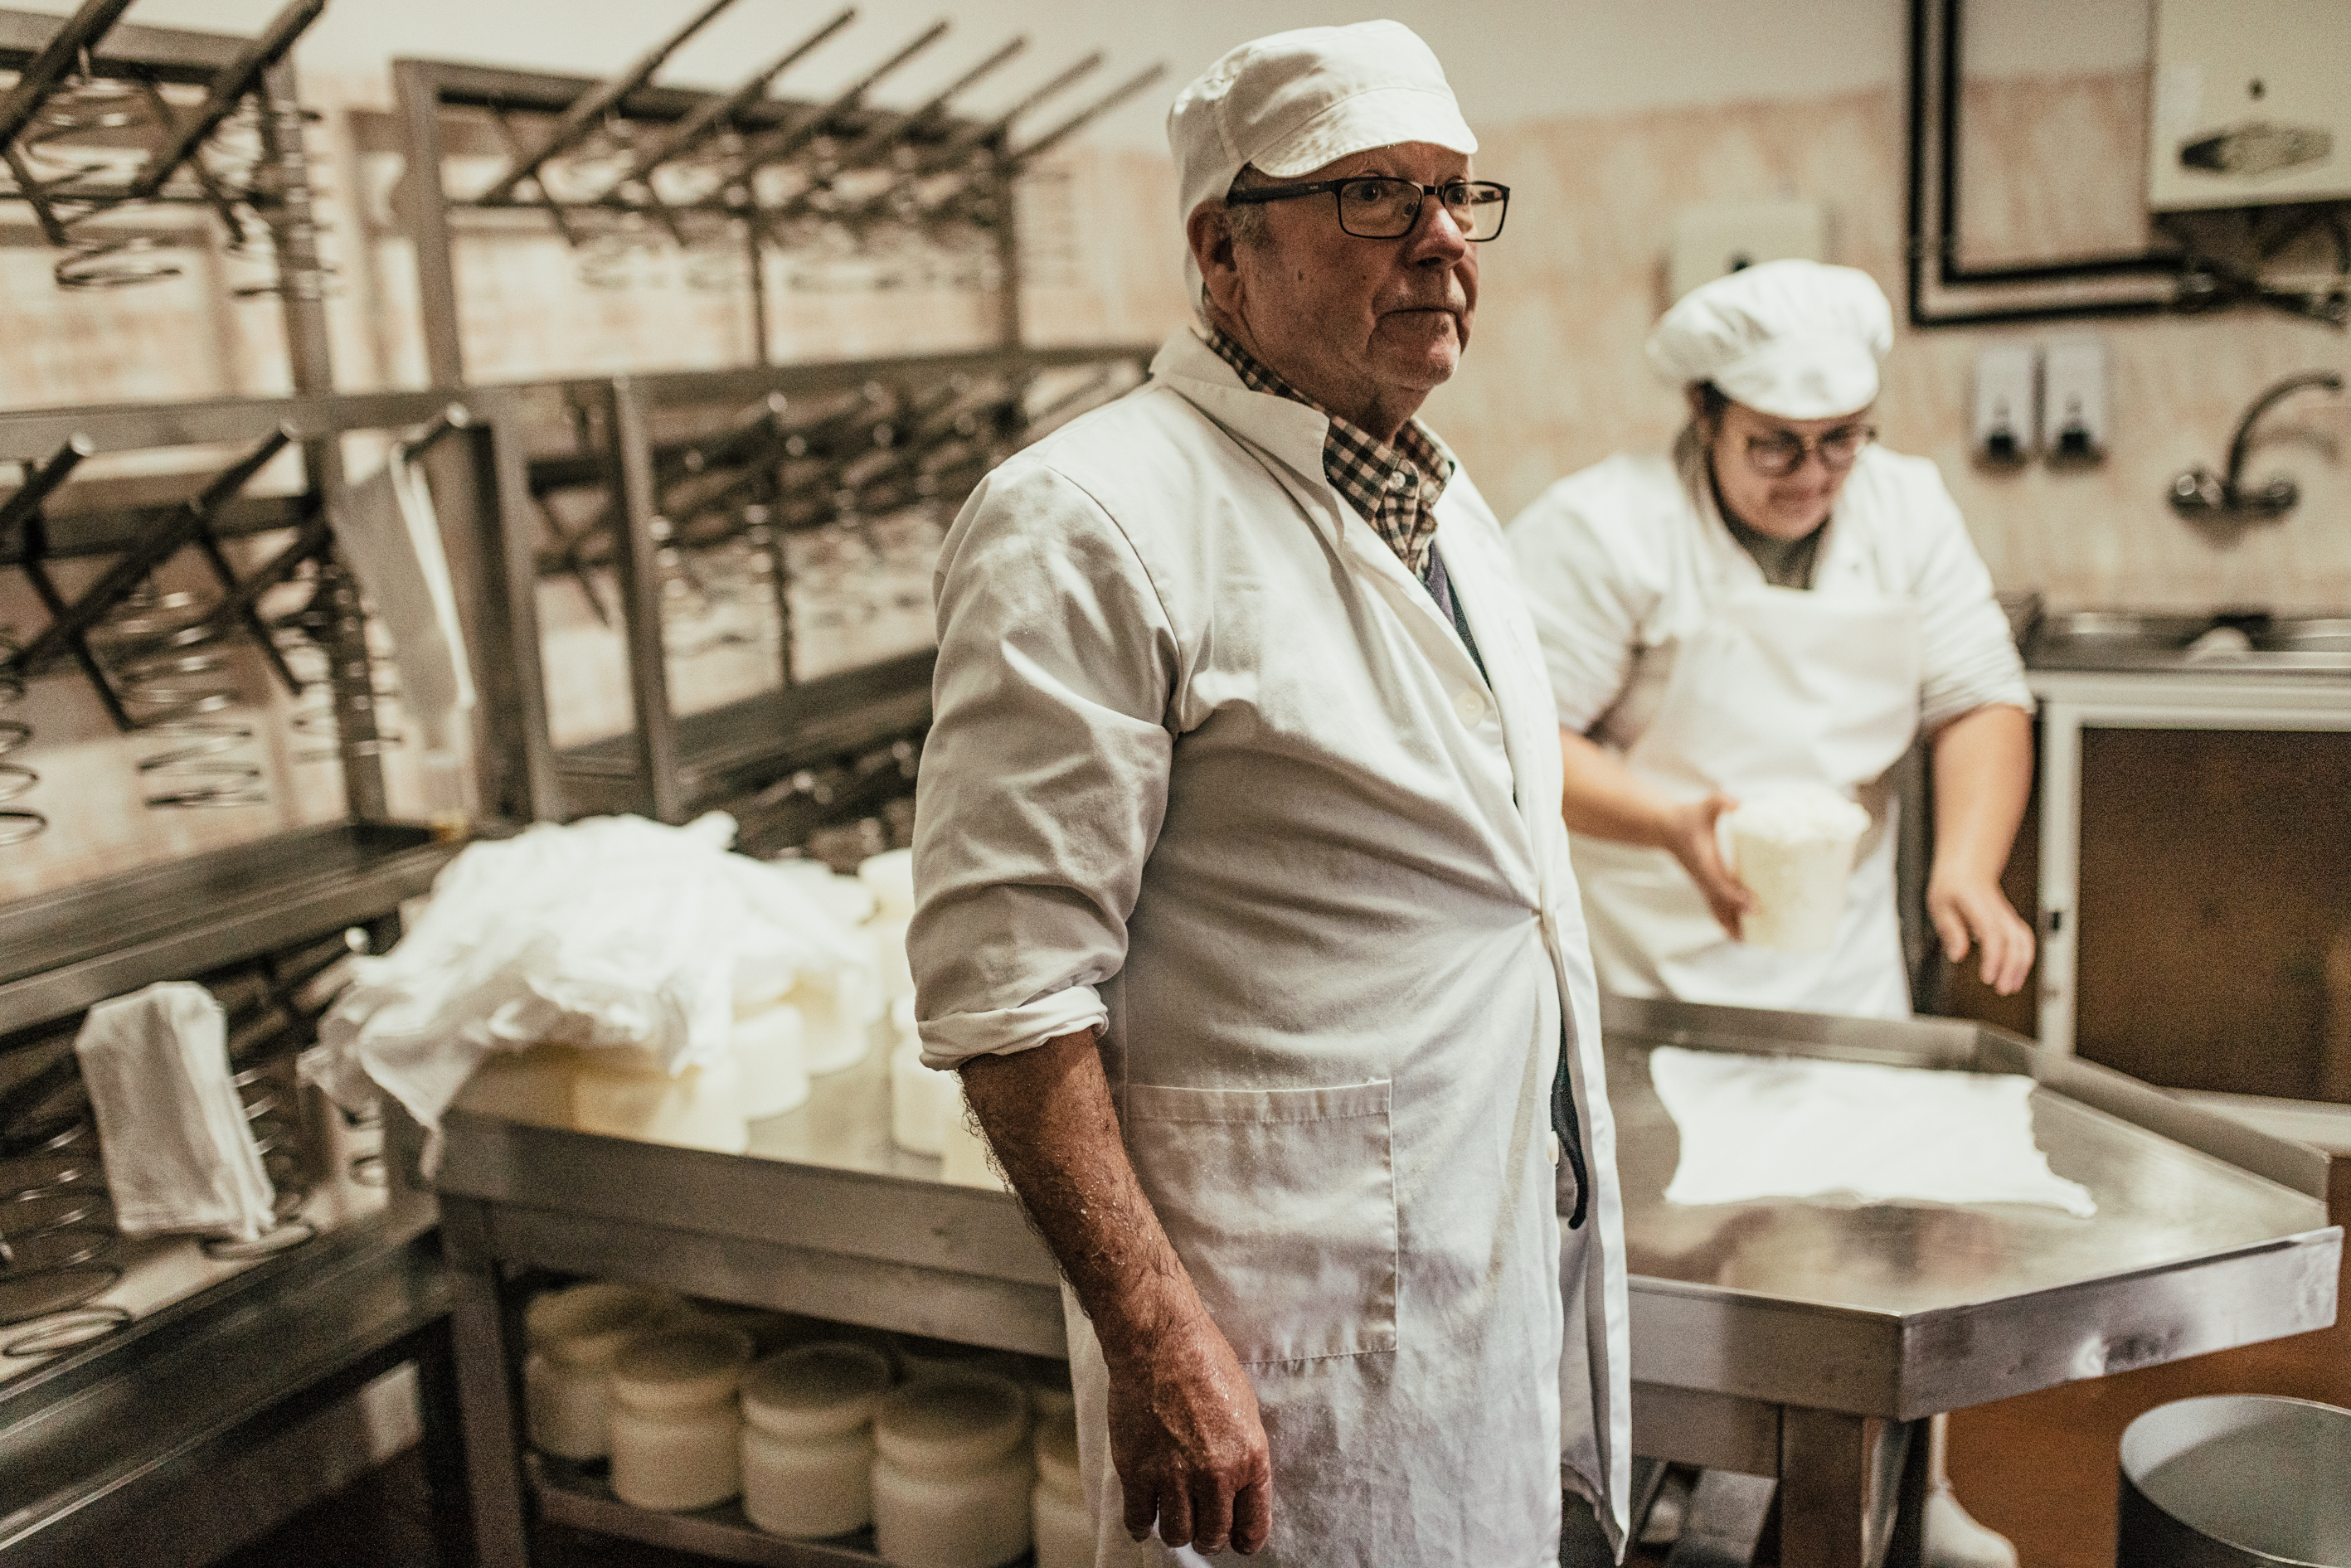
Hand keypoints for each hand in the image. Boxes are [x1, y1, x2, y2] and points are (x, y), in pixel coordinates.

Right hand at [1103, 1302, 1272, 1554]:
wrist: (1160, 1341)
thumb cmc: (1206, 1363)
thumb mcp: (1245, 1410)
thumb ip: (1243, 1456)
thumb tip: (1238, 1492)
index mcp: (1249, 1459)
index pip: (1253, 1525)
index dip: (1246, 1541)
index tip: (1240, 1544)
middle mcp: (1215, 1474)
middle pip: (1213, 1536)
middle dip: (1210, 1537)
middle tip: (1203, 1529)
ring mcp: (1173, 1475)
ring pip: (1178, 1534)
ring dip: (1178, 1532)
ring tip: (1176, 1519)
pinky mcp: (1136, 1471)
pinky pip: (1139, 1519)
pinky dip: (1142, 1525)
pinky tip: (1145, 1518)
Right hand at [1662, 793, 1752, 938]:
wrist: (1664, 828)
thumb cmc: (1688, 816)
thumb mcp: (1705, 805)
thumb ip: (1721, 802)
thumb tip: (1740, 804)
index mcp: (1703, 862)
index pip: (1720, 884)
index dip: (1736, 897)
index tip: (1755, 906)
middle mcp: (1703, 879)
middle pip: (1721, 907)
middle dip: (1740, 921)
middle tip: (1761, 935)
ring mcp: (1703, 885)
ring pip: (1718, 912)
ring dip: (1733, 928)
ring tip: (1754, 942)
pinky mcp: (1705, 887)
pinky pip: (1716, 909)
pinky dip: (1728, 923)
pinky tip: (1742, 934)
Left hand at [1926, 871, 2035, 994]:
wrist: (1968, 868)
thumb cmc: (1951, 886)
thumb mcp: (1940, 906)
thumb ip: (1950, 930)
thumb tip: (1956, 955)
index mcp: (1977, 906)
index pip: (1991, 934)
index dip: (1993, 957)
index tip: (1988, 977)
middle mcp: (1997, 911)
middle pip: (2012, 940)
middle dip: (2011, 967)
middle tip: (2001, 988)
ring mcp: (2007, 915)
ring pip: (2024, 940)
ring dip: (2021, 965)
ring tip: (2011, 986)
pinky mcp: (2010, 920)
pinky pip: (2024, 939)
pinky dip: (2024, 957)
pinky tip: (2016, 974)